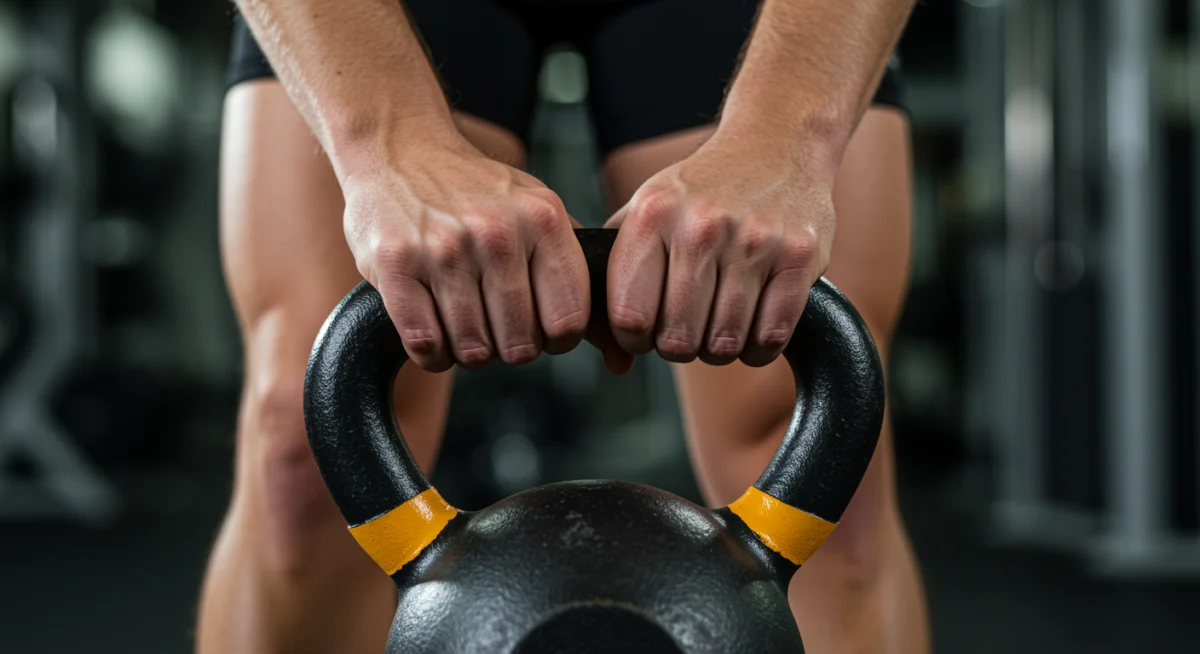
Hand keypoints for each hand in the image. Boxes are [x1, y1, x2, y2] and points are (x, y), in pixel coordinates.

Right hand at [343, 132, 593, 371]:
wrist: (400, 149)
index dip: (556, 340)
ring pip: (472, 350)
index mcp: (543, 220)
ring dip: (468, 350)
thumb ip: (574, 268)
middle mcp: (496, 233)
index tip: (539, 330)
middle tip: (495, 326)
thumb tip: (616, 346)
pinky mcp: (395, 263)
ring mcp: (443, 248)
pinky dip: (431, 353)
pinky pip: (425, 344)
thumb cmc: (475, 193)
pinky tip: (433, 327)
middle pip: (520, 344)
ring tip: (462, 321)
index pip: (568, 321)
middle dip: (509, 348)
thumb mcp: (538, 210)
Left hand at [604, 130, 836, 366]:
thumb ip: (616, 268)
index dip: (635, 340)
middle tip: (688, 327)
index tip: (647, 333)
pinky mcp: (799, 255)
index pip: (630, 316)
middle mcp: (701, 226)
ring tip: (719, 323)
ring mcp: (754, 240)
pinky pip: (771, 336)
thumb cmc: (703, 190)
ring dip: (720, 348)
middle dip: (680, 347)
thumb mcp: (646, 210)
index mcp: (653, 216)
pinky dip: (758, 348)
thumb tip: (604, 344)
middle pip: (678, 339)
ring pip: (725, 343)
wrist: (776, 144)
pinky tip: (752, 328)